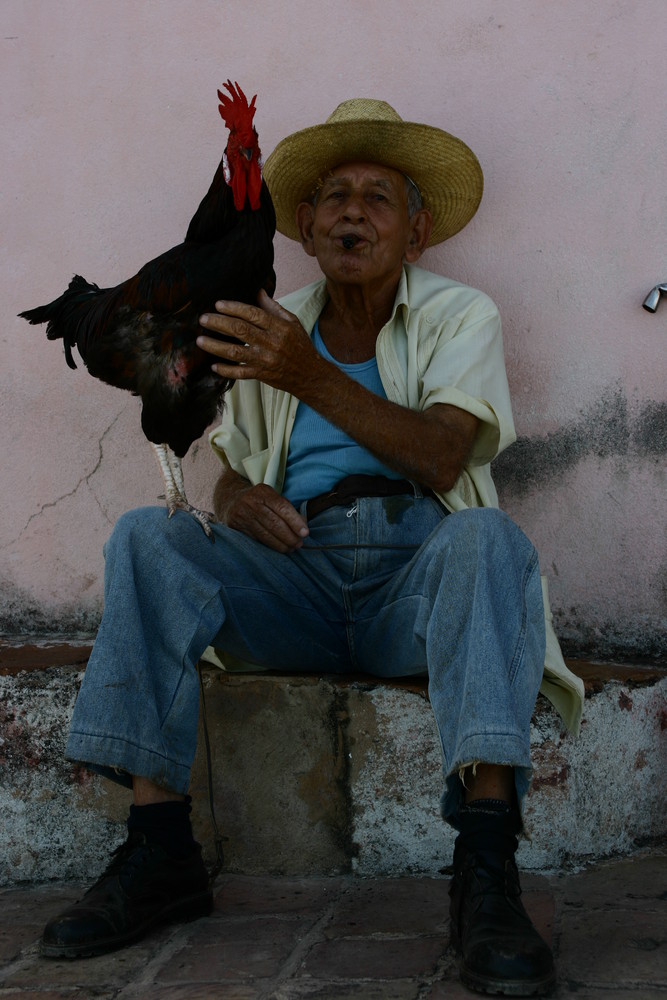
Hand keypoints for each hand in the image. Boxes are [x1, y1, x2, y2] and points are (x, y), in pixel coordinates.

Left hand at [197, 290, 322, 393]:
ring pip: (235, 352)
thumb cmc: (300, 345)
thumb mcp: (292, 322)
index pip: (253, 314)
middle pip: (240, 331)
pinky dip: (226, 371)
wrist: (310, 375)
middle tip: (203, 319)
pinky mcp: (261, 375)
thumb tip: (258, 291)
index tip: (218, 304)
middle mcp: (271, 343)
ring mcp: (265, 361)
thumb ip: (273, 308)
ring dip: (215, 346)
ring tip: (200, 340)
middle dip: (219, 323)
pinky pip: (240, 374)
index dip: (234, 308)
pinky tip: (214, 366)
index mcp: (279, 327)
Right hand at [216, 478, 308, 552]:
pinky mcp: (236, 527)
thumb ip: (287, 509)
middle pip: (274, 523)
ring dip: (281, 544)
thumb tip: (303, 526)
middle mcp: (250, 502)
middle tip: (299, 544)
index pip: (282, 507)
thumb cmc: (258, 500)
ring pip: (265, 535)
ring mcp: (241, 515)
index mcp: (263, 491)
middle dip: (290, 536)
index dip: (295, 522)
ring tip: (291, 548)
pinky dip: (270, 546)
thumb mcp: (271, 497)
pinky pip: (257, 540)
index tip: (305, 533)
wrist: (230, 499)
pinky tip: (278, 548)